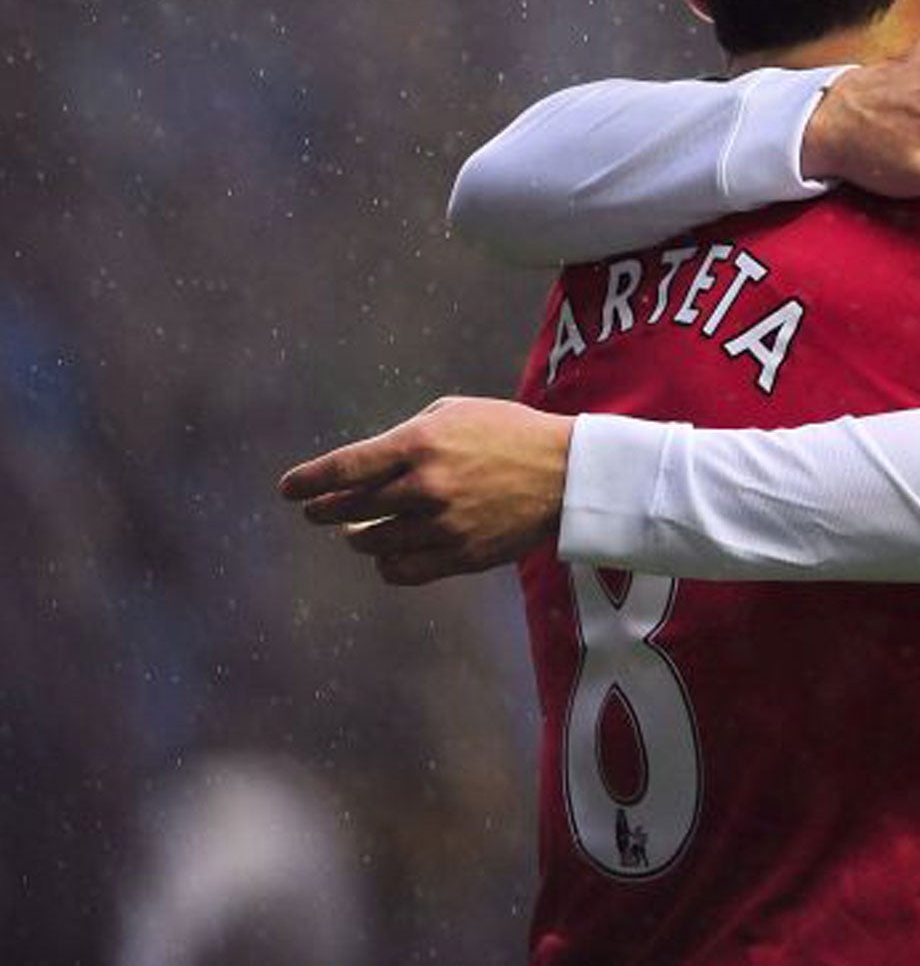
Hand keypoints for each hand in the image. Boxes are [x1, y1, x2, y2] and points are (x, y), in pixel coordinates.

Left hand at [278, 397, 573, 584]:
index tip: (287, 490)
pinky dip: (387, 563)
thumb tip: (365, 465)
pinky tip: (387, 552)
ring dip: (357, 536)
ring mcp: (443, 525)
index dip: (308, 480)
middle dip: (324, 510)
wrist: (567, 472)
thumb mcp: (455, 413)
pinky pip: (402, 570)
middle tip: (316, 510)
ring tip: (356, 531)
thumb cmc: (509, 432)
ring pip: (373, 542)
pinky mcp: (461, 555)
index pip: (345, 467)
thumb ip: (407, 435)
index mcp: (421, 443)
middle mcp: (426, 486)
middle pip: (350, 508)